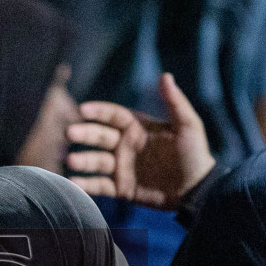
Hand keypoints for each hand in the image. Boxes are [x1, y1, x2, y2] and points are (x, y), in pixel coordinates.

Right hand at [66, 73, 214, 208]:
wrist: (196, 190)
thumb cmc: (195, 154)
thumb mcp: (188, 125)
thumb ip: (174, 102)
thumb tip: (165, 75)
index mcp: (138, 128)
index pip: (113, 116)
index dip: (98, 112)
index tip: (82, 110)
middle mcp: (126, 146)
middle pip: (99, 136)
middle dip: (84, 133)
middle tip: (70, 133)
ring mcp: (123, 168)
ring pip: (97, 161)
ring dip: (83, 160)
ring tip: (71, 160)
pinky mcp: (122, 189)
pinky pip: (101, 186)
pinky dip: (87, 185)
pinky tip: (74, 183)